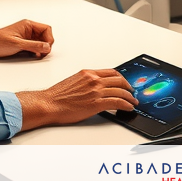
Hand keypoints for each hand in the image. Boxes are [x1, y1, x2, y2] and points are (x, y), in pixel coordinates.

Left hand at [0, 19, 53, 58]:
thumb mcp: (17, 44)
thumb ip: (33, 45)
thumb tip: (46, 47)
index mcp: (28, 25)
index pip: (46, 29)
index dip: (49, 39)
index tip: (47, 48)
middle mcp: (28, 30)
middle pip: (45, 35)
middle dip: (46, 44)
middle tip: (43, 53)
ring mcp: (26, 36)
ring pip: (41, 42)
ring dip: (42, 48)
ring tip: (39, 54)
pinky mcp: (23, 43)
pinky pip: (35, 46)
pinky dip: (37, 51)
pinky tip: (34, 55)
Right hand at [16, 68, 137, 130]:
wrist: (49, 104)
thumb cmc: (57, 96)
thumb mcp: (73, 82)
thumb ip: (86, 82)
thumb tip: (94, 88)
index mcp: (88, 73)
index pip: (110, 72)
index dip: (120, 78)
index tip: (124, 83)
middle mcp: (93, 79)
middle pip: (118, 79)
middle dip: (128, 86)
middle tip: (131, 92)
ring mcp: (96, 90)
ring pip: (120, 91)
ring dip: (129, 97)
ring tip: (133, 102)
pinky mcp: (96, 103)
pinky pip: (117, 102)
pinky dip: (126, 104)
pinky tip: (128, 108)